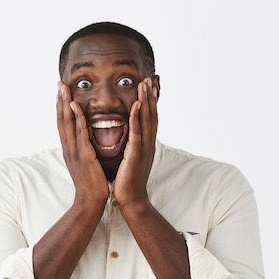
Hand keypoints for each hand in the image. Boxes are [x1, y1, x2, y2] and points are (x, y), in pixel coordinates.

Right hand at [57, 81, 108, 204]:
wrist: (91, 201)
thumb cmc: (92, 183)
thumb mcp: (85, 163)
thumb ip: (84, 150)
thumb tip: (85, 141)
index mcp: (70, 149)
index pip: (63, 124)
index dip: (61, 107)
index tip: (61, 92)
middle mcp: (69, 148)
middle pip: (61, 120)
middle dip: (59, 100)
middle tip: (59, 83)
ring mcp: (74, 151)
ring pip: (67, 123)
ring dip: (65, 104)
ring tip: (64, 88)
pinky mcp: (83, 155)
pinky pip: (79, 133)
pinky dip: (77, 118)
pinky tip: (75, 106)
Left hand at [113, 77, 158, 206]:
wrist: (131, 200)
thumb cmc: (128, 181)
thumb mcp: (131, 159)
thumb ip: (131, 146)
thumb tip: (129, 137)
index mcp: (146, 145)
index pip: (149, 119)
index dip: (150, 102)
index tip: (148, 86)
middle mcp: (148, 144)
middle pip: (151, 115)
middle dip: (150, 96)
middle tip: (148, 78)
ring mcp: (144, 149)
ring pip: (146, 120)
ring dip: (145, 101)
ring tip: (143, 84)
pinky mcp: (136, 155)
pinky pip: (137, 133)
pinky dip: (137, 118)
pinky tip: (136, 105)